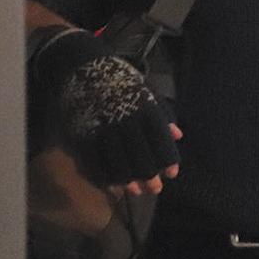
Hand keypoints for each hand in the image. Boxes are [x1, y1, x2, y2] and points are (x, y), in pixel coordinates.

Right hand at [30, 28, 181, 193]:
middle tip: (155, 189)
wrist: (80, 66)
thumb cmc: (119, 78)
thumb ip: (163, 114)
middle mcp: (124, 120)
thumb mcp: (146, 90)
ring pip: (118, 161)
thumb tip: (178, 136)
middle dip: (150, 175)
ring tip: (137, 192)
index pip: (159, 139)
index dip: (167, 158)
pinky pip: (95, 161)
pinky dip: (106, 176)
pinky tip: (115, 186)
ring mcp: (101, 128)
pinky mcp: (81, 134)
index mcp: (143, 107)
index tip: (172, 173)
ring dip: (129, 179)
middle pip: (140, 154)